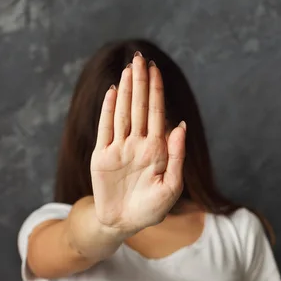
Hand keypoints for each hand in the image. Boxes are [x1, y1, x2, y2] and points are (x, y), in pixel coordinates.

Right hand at [90, 52, 186, 235]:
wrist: (124, 223)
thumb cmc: (151, 208)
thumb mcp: (171, 186)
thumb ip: (177, 157)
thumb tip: (179, 125)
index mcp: (157, 149)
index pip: (157, 113)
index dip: (156, 91)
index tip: (156, 70)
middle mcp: (138, 144)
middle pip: (139, 107)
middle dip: (141, 82)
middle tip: (140, 58)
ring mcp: (119, 148)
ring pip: (123, 113)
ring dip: (125, 91)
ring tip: (128, 68)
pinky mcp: (102, 157)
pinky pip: (106, 129)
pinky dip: (108, 111)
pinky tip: (112, 92)